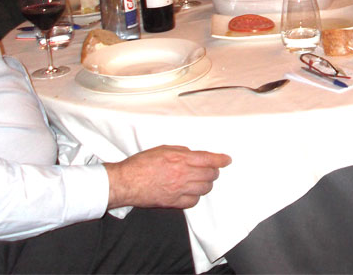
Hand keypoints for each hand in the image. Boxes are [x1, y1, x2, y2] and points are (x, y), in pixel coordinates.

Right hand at [105, 145, 231, 209]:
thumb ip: (181, 151)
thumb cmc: (141, 164)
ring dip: (206, 183)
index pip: (208, 159)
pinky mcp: (173, 202)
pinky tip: (192, 192)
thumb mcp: (162, 149)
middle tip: (212, 169)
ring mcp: (179, 190)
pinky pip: (193, 202)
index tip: (227, 160)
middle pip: (210, 175)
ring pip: (204, 189)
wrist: (126, 182)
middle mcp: (182, 174)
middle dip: (214, 171)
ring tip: (202, 180)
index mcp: (180, 159)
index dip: (221, 160)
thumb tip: (194, 155)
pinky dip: (196, 197)